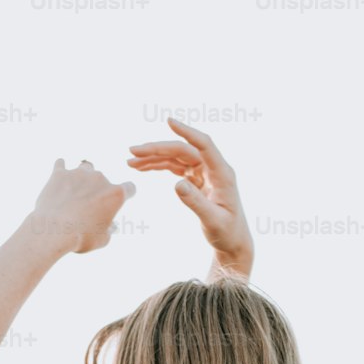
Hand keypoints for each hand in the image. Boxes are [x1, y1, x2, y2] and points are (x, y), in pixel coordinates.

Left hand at [30, 159, 135, 254]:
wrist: (54, 231)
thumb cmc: (81, 238)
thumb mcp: (102, 239)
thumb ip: (108, 230)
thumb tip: (110, 226)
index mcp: (115, 195)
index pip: (130, 188)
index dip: (126, 195)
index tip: (116, 202)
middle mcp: (100, 179)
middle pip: (103, 179)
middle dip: (97, 191)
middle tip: (87, 208)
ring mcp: (79, 173)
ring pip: (85, 168)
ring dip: (82, 178)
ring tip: (75, 191)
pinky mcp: (59, 173)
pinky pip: (61, 164)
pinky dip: (61, 170)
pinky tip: (59, 179)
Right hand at [127, 118, 252, 276]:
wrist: (232, 242)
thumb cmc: (227, 233)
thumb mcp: (212, 221)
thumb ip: (196, 203)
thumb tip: (177, 184)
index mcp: (222, 173)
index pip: (204, 145)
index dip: (187, 132)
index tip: (169, 122)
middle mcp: (213, 169)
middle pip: (183, 150)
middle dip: (158, 148)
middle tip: (132, 151)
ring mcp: (203, 173)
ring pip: (176, 158)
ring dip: (154, 157)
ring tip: (131, 161)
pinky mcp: (196, 180)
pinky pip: (175, 168)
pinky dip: (159, 166)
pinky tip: (143, 167)